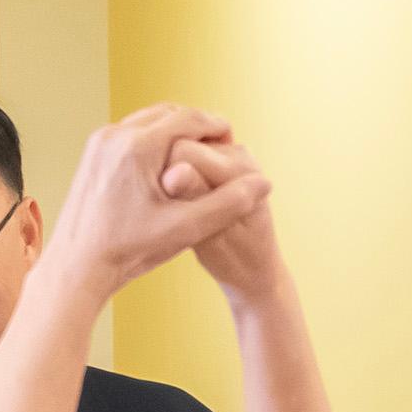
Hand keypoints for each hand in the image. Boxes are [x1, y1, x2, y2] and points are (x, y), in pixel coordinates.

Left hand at [39, 104, 269, 297]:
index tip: (234, 137)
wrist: (78, 265)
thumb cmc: (131, 250)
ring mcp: (99, 142)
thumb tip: (265, 183)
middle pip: (167, 112)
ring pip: (146, 121)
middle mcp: (114, 135)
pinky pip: (129, 134)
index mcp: (138, 146)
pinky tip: (167, 165)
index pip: (189, 119)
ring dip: (174, 129)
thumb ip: (228, 204)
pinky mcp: (92, 154)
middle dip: (195, 123)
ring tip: (196, 151)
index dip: (216, 125)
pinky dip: (153, 139)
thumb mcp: (187, 228)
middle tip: (218, 140)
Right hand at [161, 134, 285, 307]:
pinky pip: (188, 152)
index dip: (161, 174)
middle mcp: (241, 156)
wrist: (254, 268)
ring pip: (182, 145)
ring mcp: (233, 153)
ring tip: (173, 202)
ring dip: (171, 169)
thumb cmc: (234, 261)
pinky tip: (178, 194)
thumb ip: (195, 201)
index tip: (158, 203)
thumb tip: (173, 173)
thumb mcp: (211, 236)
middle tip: (166, 206)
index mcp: (241, 174)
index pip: (182, 152)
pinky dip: (178, 169)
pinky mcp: (223, 157)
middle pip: (181, 143)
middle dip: (166, 170)